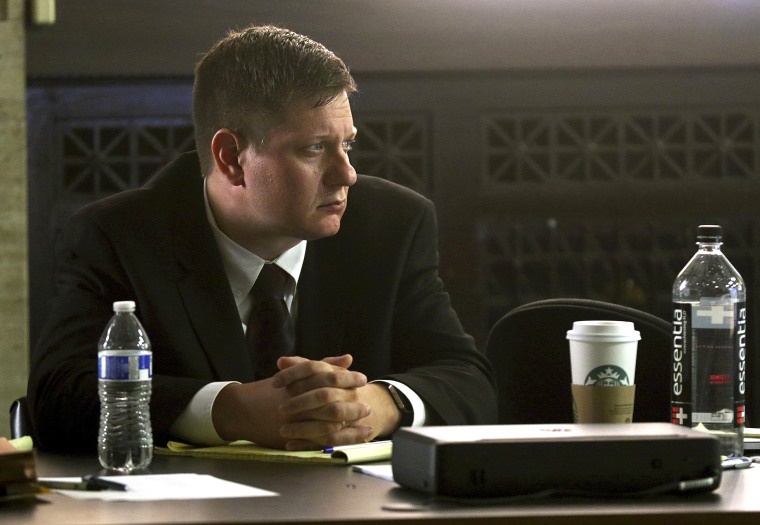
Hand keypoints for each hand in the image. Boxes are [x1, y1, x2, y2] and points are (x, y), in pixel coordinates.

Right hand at [211, 354, 390, 449]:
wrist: (241, 409)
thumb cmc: (272, 389)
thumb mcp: (295, 373)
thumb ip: (323, 365)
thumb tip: (349, 358)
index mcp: (298, 381)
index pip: (328, 378)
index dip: (348, 379)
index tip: (363, 380)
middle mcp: (296, 400)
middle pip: (330, 402)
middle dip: (352, 404)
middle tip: (367, 406)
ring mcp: (293, 420)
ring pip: (327, 424)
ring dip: (350, 426)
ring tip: (367, 425)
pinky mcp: (292, 437)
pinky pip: (320, 441)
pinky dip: (339, 441)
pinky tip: (352, 441)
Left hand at [274, 355, 401, 449]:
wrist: (370, 406)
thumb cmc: (338, 388)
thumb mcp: (324, 374)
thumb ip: (302, 366)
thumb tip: (281, 361)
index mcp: (339, 375)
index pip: (315, 369)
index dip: (294, 374)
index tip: (274, 382)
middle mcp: (348, 393)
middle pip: (325, 395)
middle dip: (301, 402)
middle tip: (281, 409)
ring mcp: (351, 415)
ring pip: (329, 422)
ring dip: (304, 428)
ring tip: (283, 430)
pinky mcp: (348, 434)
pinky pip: (329, 441)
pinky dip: (309, 444)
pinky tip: (291, 445)